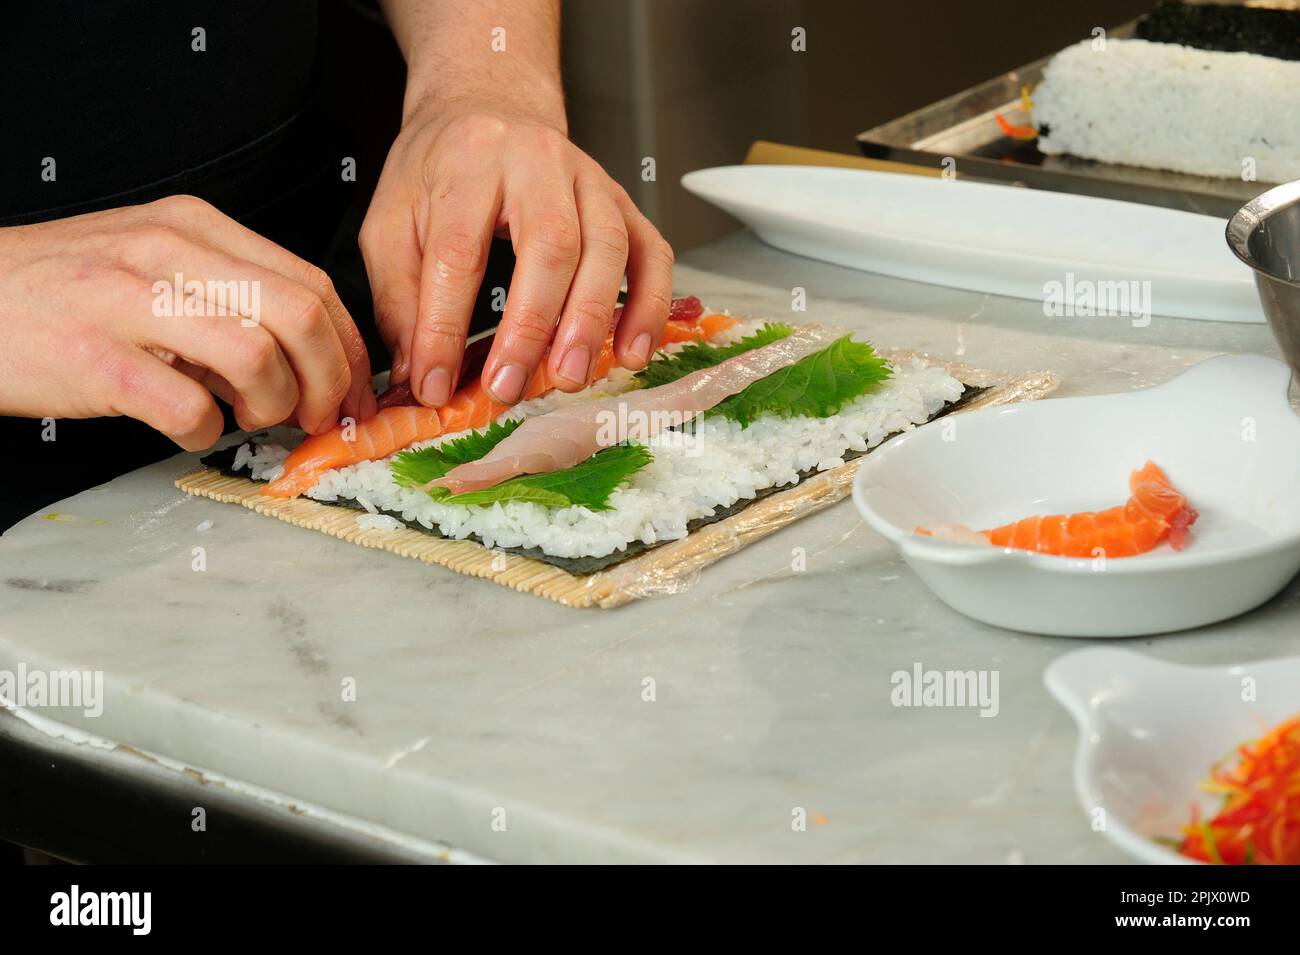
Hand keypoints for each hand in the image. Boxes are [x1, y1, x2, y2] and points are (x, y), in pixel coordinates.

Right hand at [0, 196, 375, 449]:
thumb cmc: (66, 292)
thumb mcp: (155, 266)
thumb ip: (232, 301)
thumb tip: (307, 364)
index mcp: (194, 227)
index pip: (311, 283)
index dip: (349, 349)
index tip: (353, 390)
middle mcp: (167, 253)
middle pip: (300, 316)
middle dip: (330, 381)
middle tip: (317, 415)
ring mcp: (128, 302)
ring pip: (259, 357)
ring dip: (273, 405)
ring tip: (249, 416)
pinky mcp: (96, 360)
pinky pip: (189, 408)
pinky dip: (205, 432)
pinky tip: (189, 427)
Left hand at [359, 102, 674, 406]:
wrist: (488, 107)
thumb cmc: (438, 171)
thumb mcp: (390, 224)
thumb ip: (399, 299)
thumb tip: (418, 377)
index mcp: (469, 161)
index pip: (458, 250)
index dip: (444, 326)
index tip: (435, 384)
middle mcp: (538, 161)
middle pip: (548, 244)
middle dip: (530, 325)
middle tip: (509, 387)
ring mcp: (592, 180)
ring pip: (607, 248)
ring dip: (591, 321)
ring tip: (569, 377)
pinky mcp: (625, 203)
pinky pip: (653, 254)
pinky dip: (649, 307)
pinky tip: (631, 352)